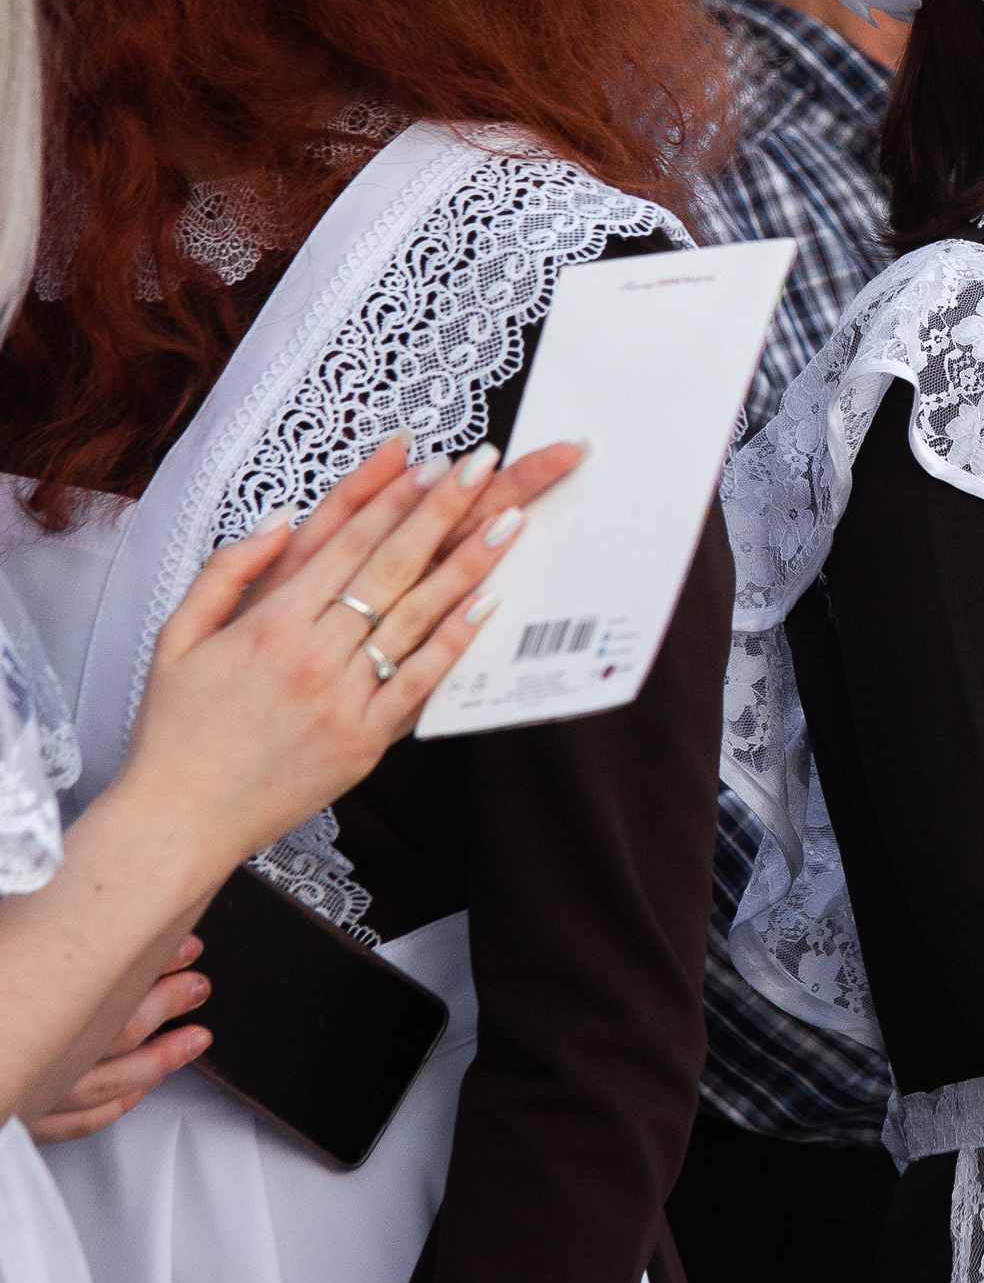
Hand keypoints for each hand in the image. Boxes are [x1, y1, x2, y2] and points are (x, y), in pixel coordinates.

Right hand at [25, 939, 206, 1142]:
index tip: (182, 949)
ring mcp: (30, 1099)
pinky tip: (145, 1086)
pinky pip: (83, 1121)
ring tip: (194, 1039)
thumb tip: (85, 917)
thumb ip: (45, 943)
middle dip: (167, 1005)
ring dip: (160, 1060)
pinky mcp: (21, 1126)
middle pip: (117, 1033)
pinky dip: (120, 1103)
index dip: (154, 968)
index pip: (108, 987)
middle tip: (196, 986)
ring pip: (109, 1085)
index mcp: (28, 1013)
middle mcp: (35, 1062)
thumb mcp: (8, 944)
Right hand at [119, 431, 584, 870]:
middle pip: (391, 568)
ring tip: (509, 520)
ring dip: (467, 565)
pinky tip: (488, 605)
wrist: (178, 821)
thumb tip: (281, 519)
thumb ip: (227, 571)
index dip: (392, 497)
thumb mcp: (176, 636)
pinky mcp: (363, 744)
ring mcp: (343, 700)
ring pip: (416, 619)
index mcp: (268, 623)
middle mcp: (312, 655)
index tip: (430, 461)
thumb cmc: (175, 730)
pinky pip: (418, 685)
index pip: (345, 543)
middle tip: (484, 466)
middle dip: (442, 510)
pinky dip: (455, 643)